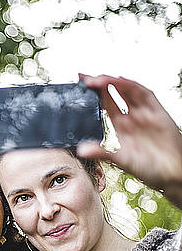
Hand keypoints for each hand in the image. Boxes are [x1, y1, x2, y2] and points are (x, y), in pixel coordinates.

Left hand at [78, 74, 181, 208]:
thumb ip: (102, 152)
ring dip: (113, 82)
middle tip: (84, 77)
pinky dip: (132, 87)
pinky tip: (120, 82)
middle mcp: (131, 117)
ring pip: (128, 91)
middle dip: (99, 84)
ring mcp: (145, 113)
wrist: (172, 174)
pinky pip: (145, 95)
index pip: (104, 104)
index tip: (78, 85)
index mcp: (120, 126)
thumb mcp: (120, 160)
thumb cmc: (148, 168)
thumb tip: (81, 150)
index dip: (92, 94)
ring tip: (97, 79)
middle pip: (114, 94)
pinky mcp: (158, 112)